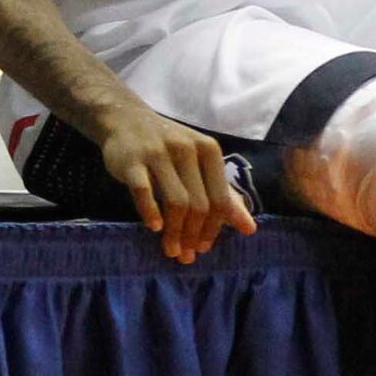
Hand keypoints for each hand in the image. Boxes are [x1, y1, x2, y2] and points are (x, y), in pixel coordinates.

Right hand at [98, 99, 257, 262]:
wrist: (126, 119)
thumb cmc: (169, 147)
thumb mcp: (200, 163)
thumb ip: (224, 194)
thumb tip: (249, 229)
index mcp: (209, 150)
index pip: (219, 198)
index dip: (214, 228)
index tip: (205, 248)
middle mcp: (187, 150)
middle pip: (198, 204)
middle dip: (194, 235)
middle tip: (186, 256)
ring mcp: (158, 154)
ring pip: (175, 201)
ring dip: (174, 231)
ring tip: (171, 250)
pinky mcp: (132, 161)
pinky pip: (144, 191)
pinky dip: (150, 211)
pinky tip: (154, 227)